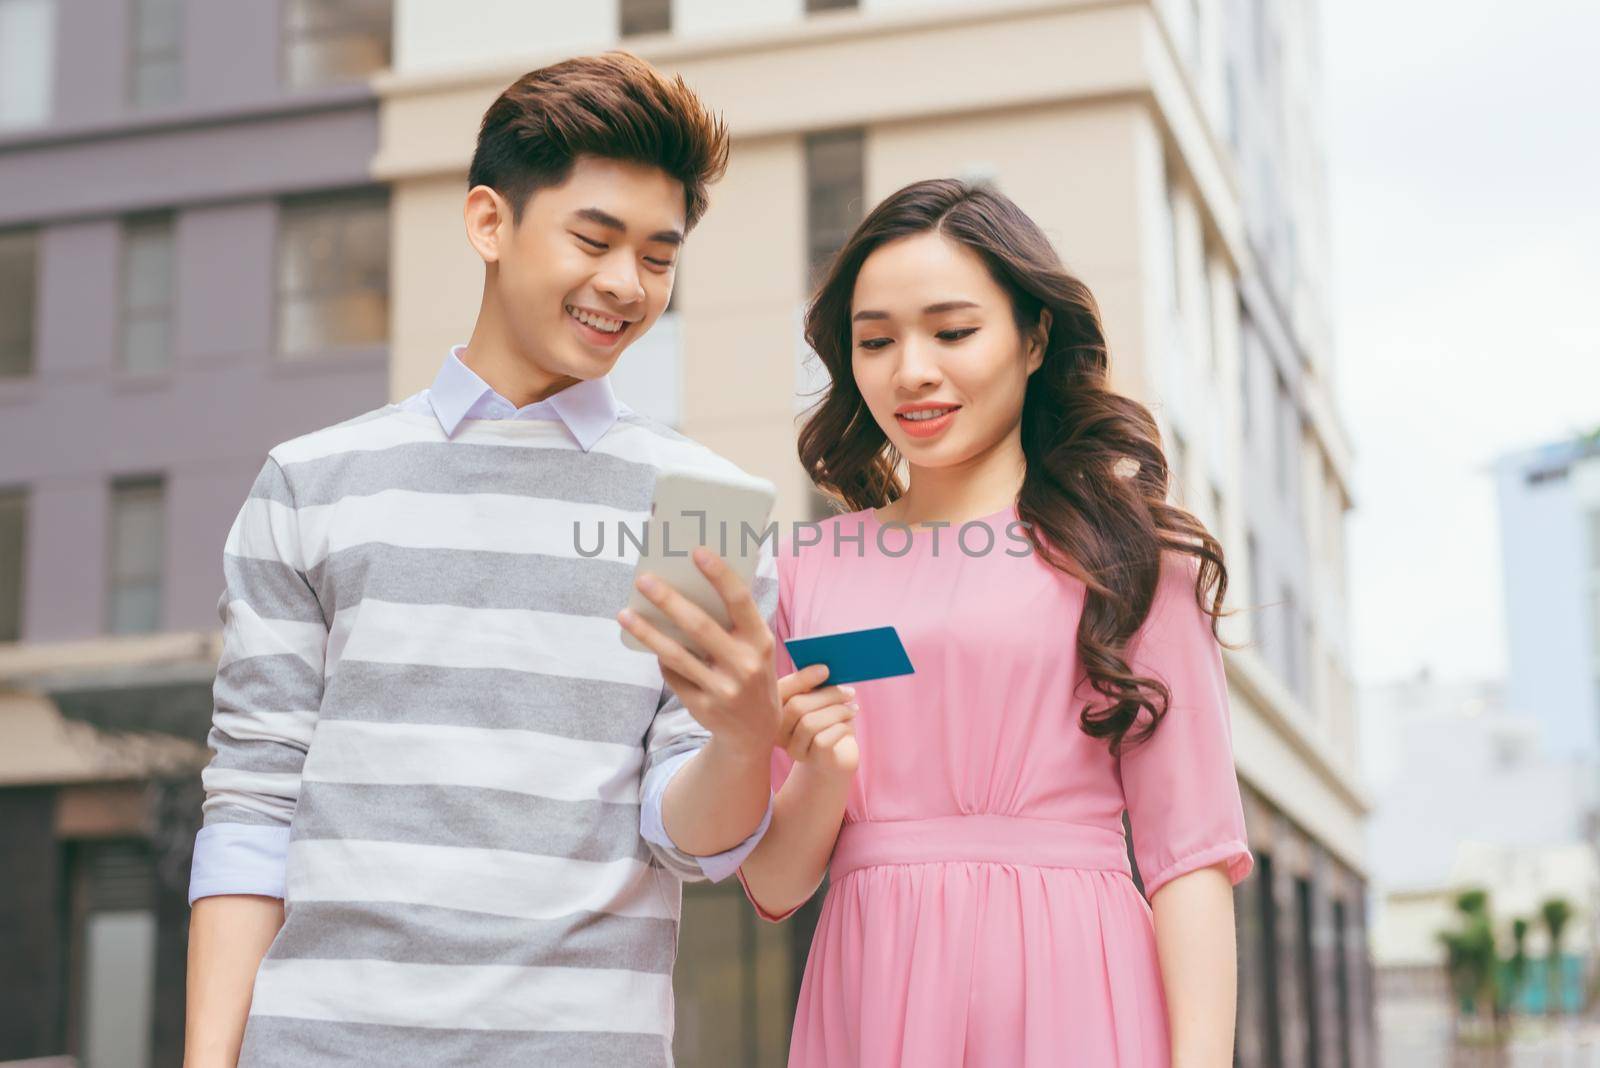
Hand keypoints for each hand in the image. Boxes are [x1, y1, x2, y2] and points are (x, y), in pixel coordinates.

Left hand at [617, 547, 779, 759]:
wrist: (756, 732)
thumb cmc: (751, 673)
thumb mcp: (756, 648)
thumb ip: (734, 622)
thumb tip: (689, 586)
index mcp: (761, 641)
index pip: (739, 601)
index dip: (719, 575)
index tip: (697, 552)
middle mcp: (744, 665)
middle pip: (699, 626)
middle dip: (668, 600)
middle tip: (644, 579)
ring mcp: (722, 689)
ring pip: (675, 654)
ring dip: (646, 631)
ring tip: (625, 613)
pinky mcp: (702, 707)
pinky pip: (672, 675)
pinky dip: (661, 659)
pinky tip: (651, 646)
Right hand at [779, 665, 858, 778]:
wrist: (836, 759)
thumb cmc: (829, 723)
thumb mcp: (820, 702)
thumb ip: (816, 687)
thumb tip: (823, 669)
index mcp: (776, 710)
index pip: (780, 690)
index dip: (802, 678)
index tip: (826, 670)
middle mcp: (778, 731)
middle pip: (796, 706)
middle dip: (827, 695)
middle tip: (849, 692)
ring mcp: (792, 748)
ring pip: (809, 723)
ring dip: (837, 711)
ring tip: (853, 709)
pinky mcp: (810, 761)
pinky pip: (822, 741)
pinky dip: (841, 728)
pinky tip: (849, 726)